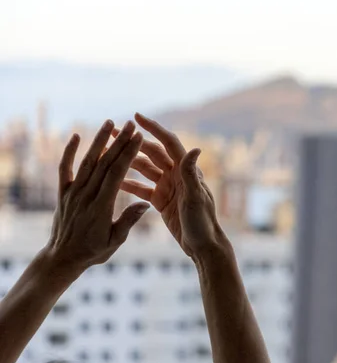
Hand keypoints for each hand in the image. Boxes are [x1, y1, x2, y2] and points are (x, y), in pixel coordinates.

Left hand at [44, 120, 146, 273]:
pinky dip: (68, 152)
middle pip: (103, 163)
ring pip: (86, 162)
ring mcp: (72, 192)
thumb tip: (146, 203)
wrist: (62, 258)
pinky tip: (74, 136)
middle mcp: (85, 195)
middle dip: (119, 142)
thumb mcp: (115, 241)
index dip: (127, 154)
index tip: (137, 138)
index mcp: (100, 207)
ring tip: (109, 122)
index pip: (116, 174)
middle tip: (130, 124)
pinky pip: (64, 169)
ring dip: (98, 141)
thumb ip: (128, 221)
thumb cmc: (93, 251)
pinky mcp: (63, 193)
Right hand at [116, 113, 222, 258]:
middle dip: (134, 142)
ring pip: (144, 169)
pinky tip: (111, 180)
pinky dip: (128, 184)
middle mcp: (176, 175)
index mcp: (185, 170)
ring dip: (128, 160)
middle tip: (113, 132)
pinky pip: (141, 188)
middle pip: (152, 152)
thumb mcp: (195, 198)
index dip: (153, 128)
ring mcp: (168, 187)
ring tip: (107, 152)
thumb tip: (195, 149)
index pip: (168, 142)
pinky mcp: (161, 200)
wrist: (202, 246)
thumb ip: (191, 174)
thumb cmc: (203, 222)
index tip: (136, 116)